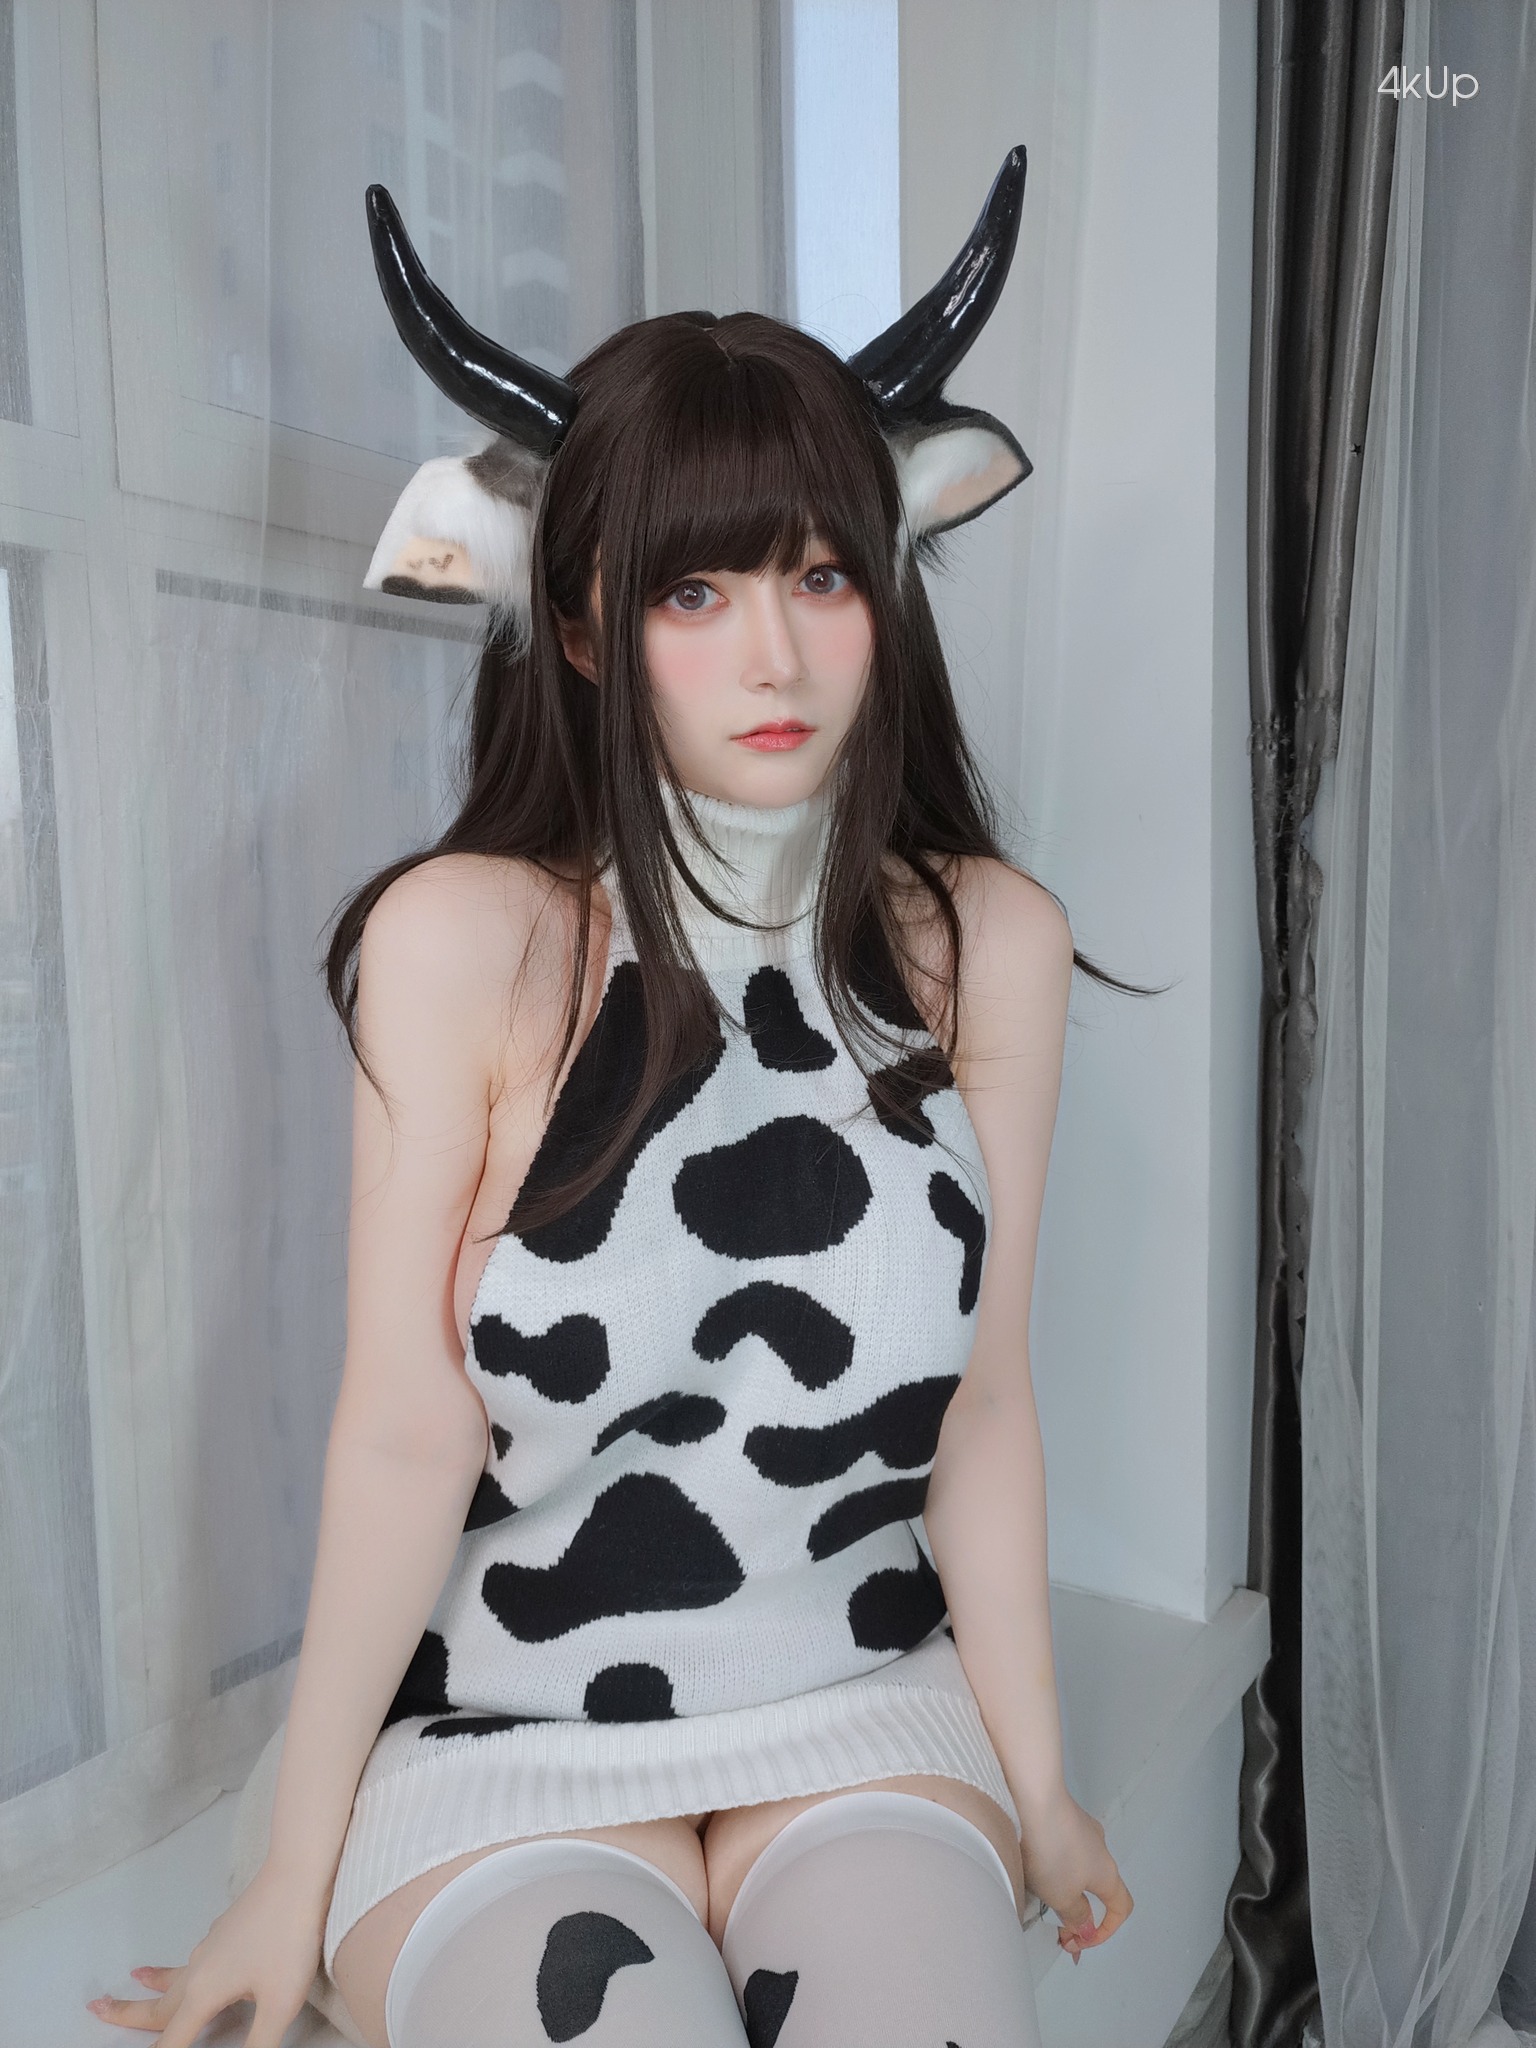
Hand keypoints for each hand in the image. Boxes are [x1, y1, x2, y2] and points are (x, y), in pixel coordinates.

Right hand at [86, 1861, 326, 2046]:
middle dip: (127, 2013)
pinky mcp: (227, 1931)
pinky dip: (179, 1966)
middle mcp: (198, 1971)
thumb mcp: (279, 2005)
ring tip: (135, 1977)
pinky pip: (194, 1960)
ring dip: (152, 1985)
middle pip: (159, 2004)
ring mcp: (212, 1947)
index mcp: (203, 1994)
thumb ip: (257, 2045)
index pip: (171, 2041)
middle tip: (95, 2009)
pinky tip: (193, 1961)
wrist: (297, 1875)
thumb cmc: (289, 1942)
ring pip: (175, 1976)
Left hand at [1015, 1782, 1133, 1962]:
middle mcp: (1100, 1848)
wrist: (1033, 1796)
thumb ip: (1076, 1916)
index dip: (1105, 1931)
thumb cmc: (1052, 1851)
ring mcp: (1081, 1828)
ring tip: (1035, 1891)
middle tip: (1054, 1925)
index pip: (1121, 1908)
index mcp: (1108, 1873)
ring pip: (1077, 1866)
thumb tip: (1086, 1926)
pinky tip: (1029, 1861)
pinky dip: (1051, 1862)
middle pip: (1097, 1888)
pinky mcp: (1061, 1814)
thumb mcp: (1062, 1896)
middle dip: (1078, 1910)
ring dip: (1062, 1885)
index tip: (1079, 1941)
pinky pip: (1061, 1847)